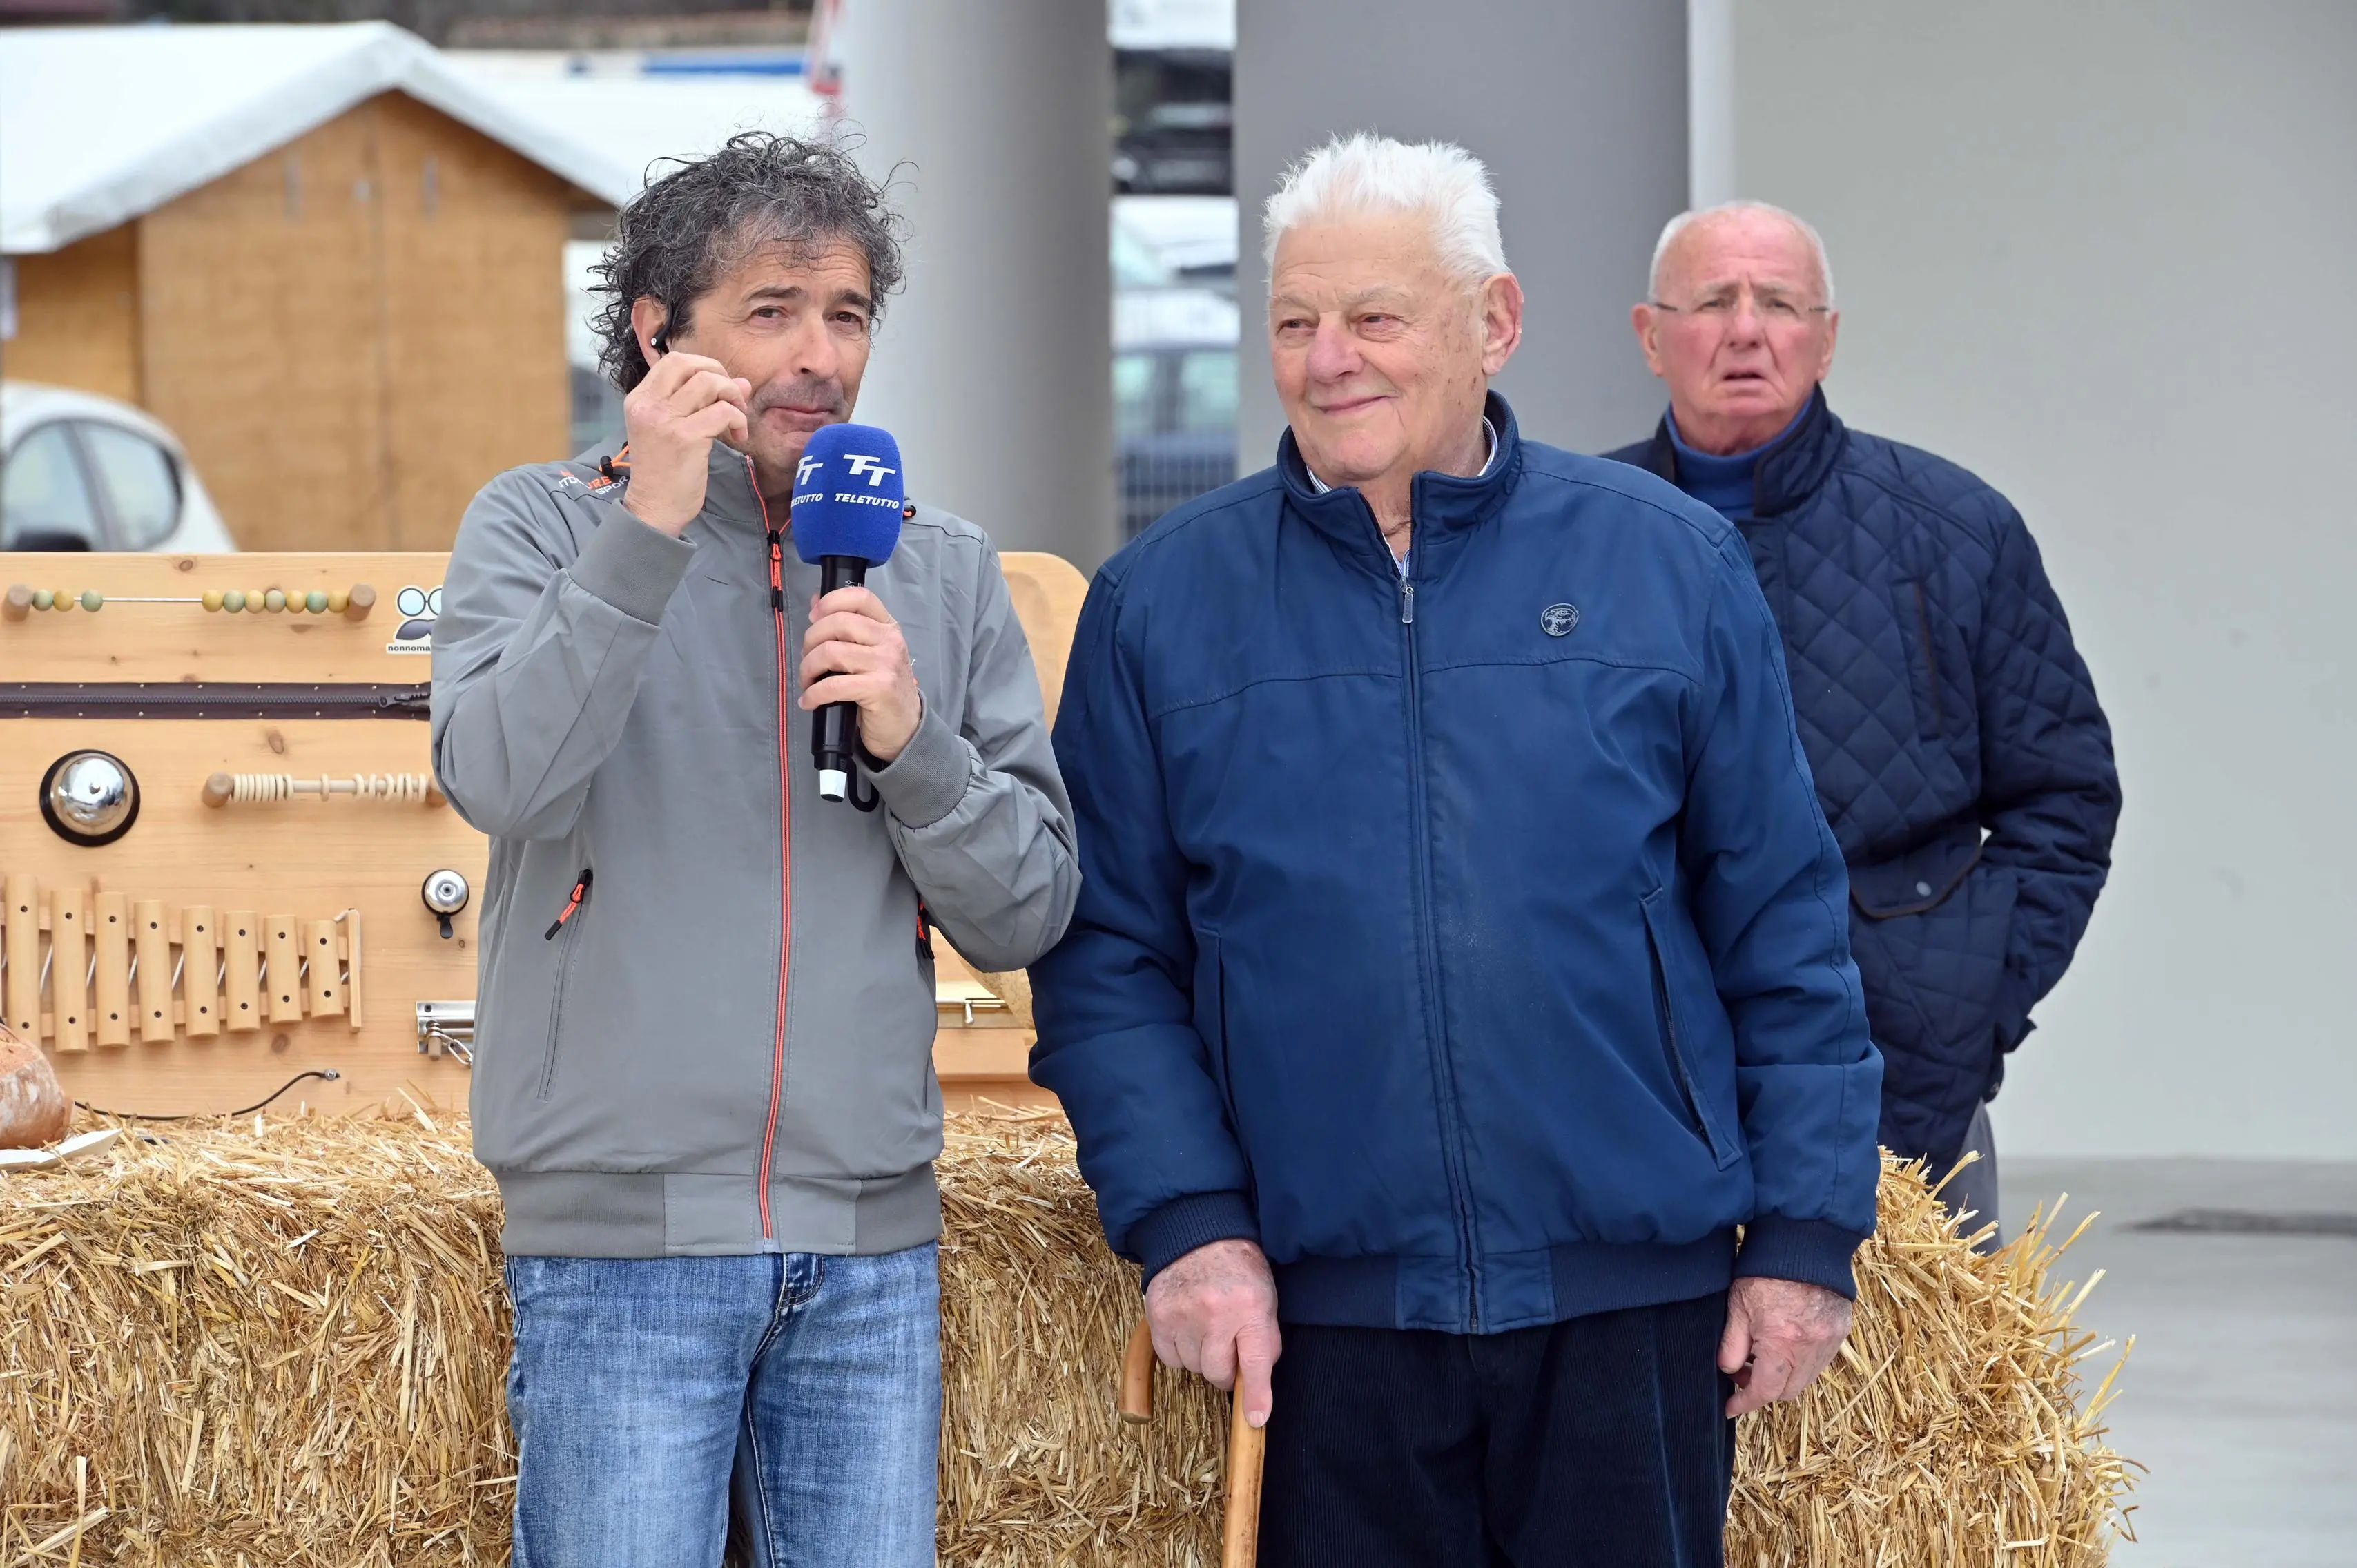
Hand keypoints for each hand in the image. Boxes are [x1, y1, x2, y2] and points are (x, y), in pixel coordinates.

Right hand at [620, 351, 750, 534]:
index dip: (704, 367)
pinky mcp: (684, 437)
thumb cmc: (665, 471)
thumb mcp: (677, 429)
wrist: (654, 508)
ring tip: (737, 419)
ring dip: (733, 396)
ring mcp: (664, 419)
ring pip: (709, 382)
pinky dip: (738, 419)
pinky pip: (723, 412)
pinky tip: (738, 436)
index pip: (673, 361)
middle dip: (719, 373)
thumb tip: (741, 382)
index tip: (719, 390)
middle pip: (688, 363)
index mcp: (640, 399)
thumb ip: (704, 402)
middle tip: (731, 398)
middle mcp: (648, 405)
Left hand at [799, 586, 922, 760]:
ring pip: (830, 652)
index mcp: (888, 627)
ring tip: (807, 682)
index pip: (860, 597)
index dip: (831, 601)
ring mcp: (886, 664)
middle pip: (838, 623)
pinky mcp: (878, 688)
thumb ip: (847, 628)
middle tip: (807, 660)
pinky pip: (833, 685)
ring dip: (808, 669)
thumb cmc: (883, 690)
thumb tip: (816, 601)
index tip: (813, 618)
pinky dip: (813, 694)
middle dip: (810, 641)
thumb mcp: (870, 653)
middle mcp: (890, 641)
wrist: (905, 728)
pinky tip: (809, 701)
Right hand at [1144, 1238, 1280, 1427]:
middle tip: (1228, 1348)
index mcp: (1250, 1307)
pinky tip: (1187, 1329)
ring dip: (1201, 1358)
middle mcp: (1215, 1313)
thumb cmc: (1238, 1270)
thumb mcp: (1265, 1300)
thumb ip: (1265, 1343)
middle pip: (1218, 1372)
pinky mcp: (1157, 1314)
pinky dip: (1179, 1351)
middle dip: (1225, 1369)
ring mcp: (1183, 1314)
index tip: (1255, 1418)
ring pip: (1192, 1367)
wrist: (1198, 1233)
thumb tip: (1257, 1389)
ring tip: (1206, 1329)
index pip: (1255, 1362)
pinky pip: (1169, 1357)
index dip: (1256, 1395)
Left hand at [1719, 1275, 1852, 1416]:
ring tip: (1763, 1356)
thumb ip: (1732, 1344)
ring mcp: (1830, 1341)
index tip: (1730, 1408)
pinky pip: (1820, 1360)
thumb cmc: (1766, 1271)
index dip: (1744, 1402)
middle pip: (1787, 1391)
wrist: (1805, 1243)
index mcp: (1782, 1345)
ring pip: (1806, 1378)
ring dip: (1784, 1376)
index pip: (1764, 1391)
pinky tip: (1786, 1344)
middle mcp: (1810, 1350)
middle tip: (1743, 1371)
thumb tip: (1728, 1369)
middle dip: (1764, 1388)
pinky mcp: (1841, 1331)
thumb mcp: (1738, 1306)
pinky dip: (1802, 1362)